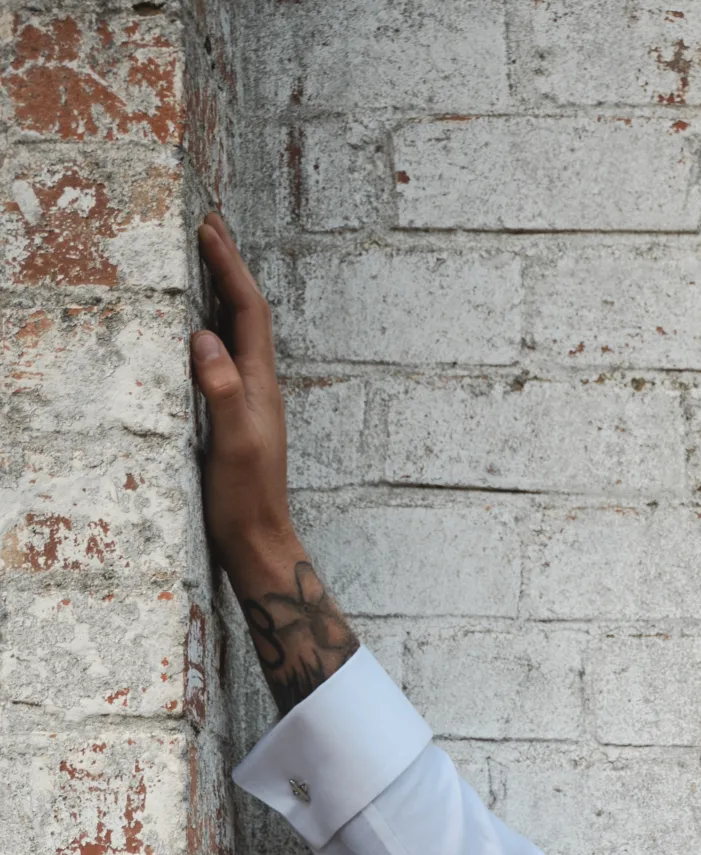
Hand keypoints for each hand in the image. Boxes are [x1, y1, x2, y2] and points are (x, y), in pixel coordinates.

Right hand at [191, 214, 294, 586]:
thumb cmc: (246, 499)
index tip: (208, 228)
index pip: (248, 311)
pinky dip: (213, 328)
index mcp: (259, 384)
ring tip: (205, 259)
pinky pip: (226, 357)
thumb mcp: (233, 443)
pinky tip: (199, 330)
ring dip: (223, 292)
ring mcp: (249, 401)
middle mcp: (259, 386)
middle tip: (210, 224)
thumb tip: (205, 339)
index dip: (230, 267)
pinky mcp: (236, 417)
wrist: (259, 543)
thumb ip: (222, 390)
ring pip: (238, 332)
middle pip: (247, 312)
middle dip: (230, 266)